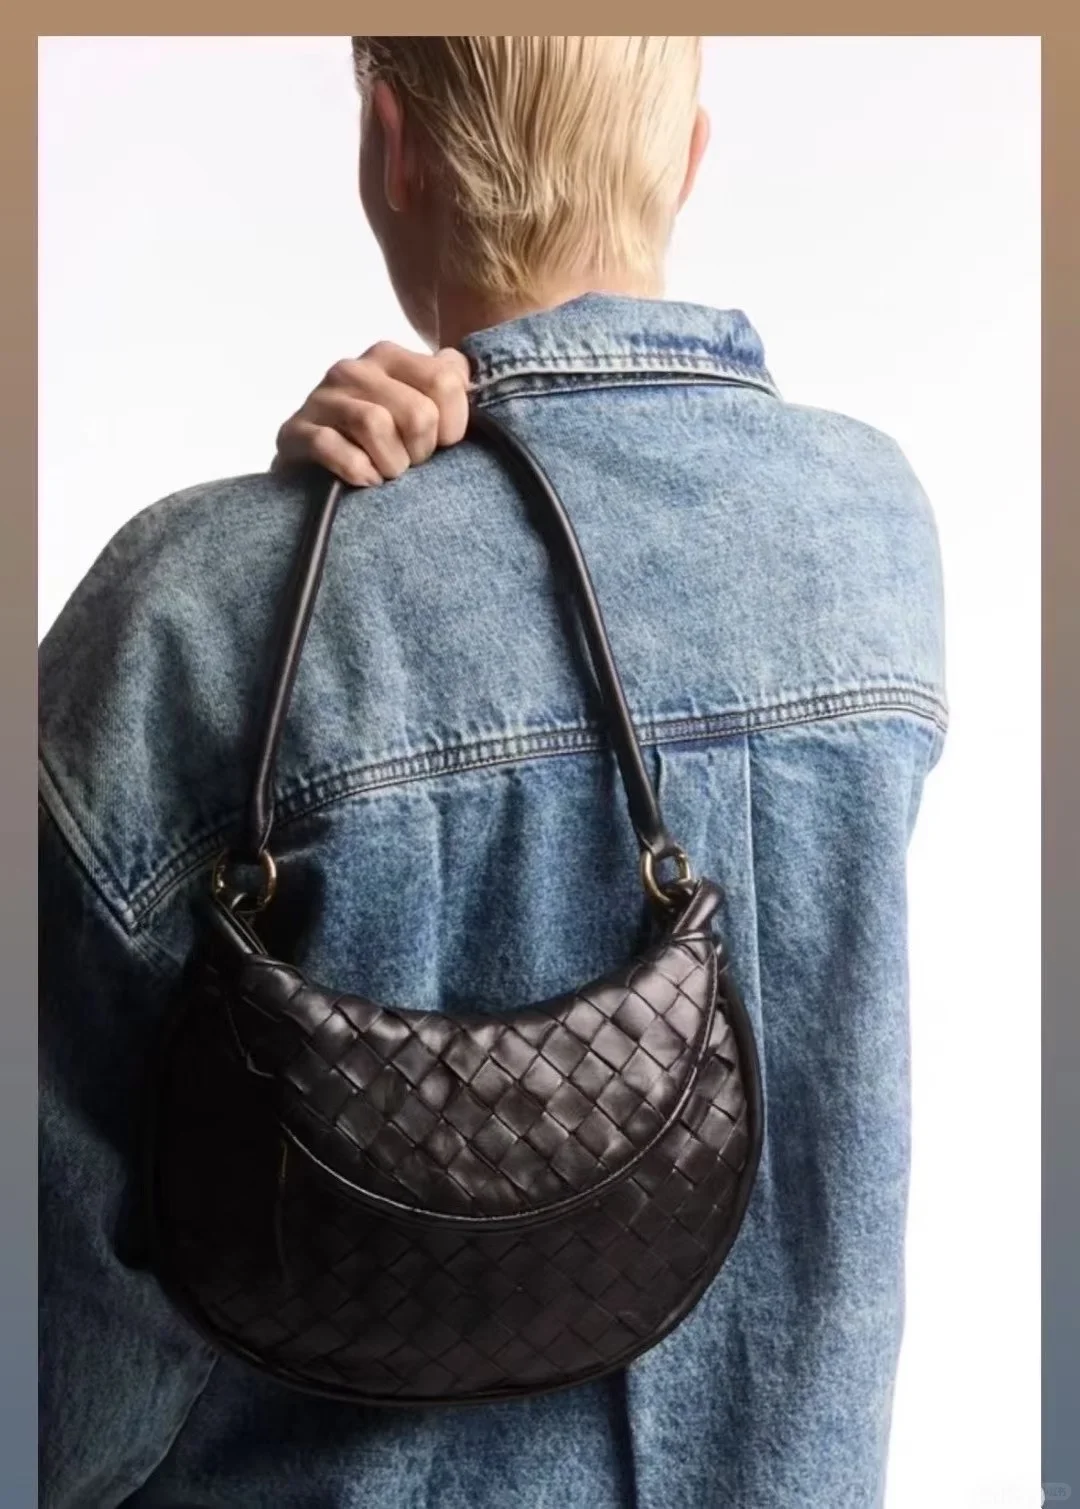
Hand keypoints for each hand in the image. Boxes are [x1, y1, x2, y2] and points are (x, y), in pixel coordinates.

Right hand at [272, 343, 472, 485]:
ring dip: (391, 464)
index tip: (441, 444)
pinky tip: (365, 480)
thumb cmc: (378, 442)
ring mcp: (322, 398)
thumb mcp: (418, 406)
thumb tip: (467, 377)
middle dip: (422, 451)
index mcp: (389, 356)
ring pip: (375, 425)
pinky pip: (332, 447)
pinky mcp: (295, 431)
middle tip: (410, 464)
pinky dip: (357, 470)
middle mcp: (354, 369)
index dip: (454, 425)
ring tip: (386, 473)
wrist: (311, 468)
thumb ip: (448, 384)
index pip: (445, 381)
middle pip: (417, 411)